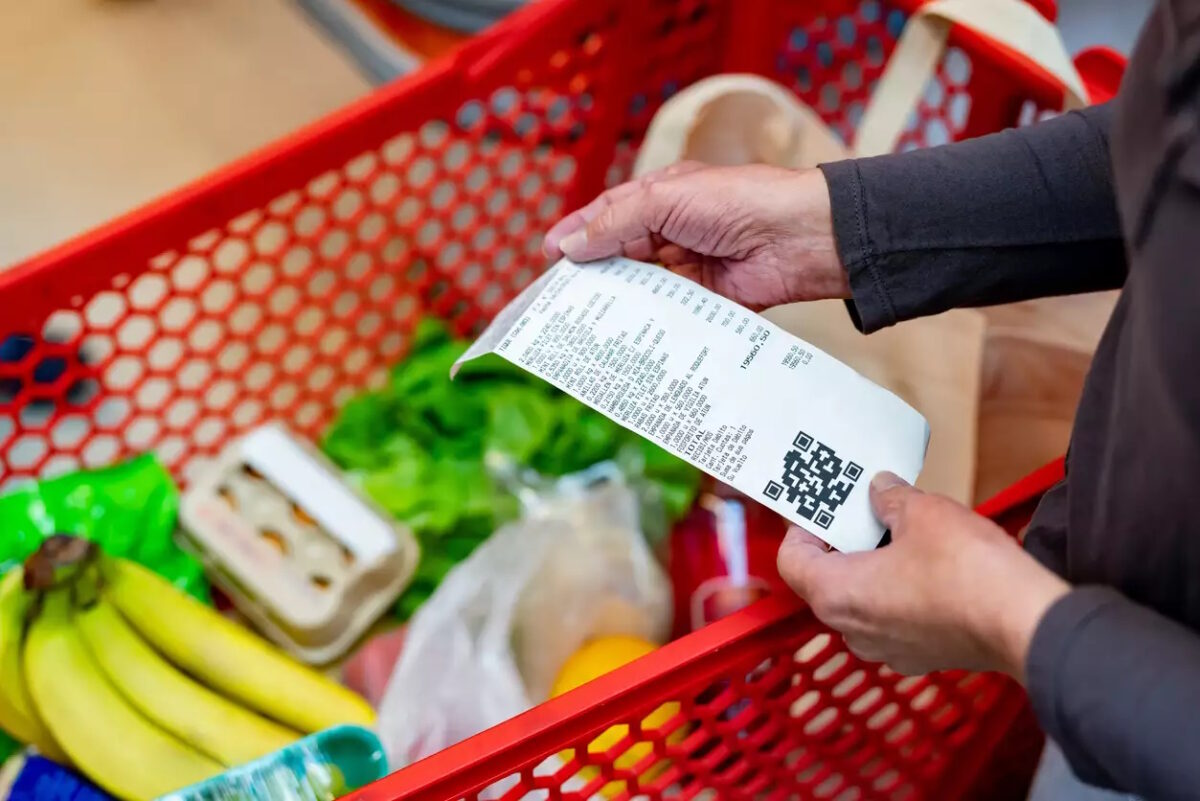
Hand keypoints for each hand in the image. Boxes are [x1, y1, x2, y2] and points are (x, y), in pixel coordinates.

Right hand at [543, 162, 848, 309]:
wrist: (798, 237)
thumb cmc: (737, 201)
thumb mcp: (665, 200)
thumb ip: (615, 223)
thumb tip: (569, 245)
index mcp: (661, 197)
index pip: (608, 215)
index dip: (577, 233)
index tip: (547, 256)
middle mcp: (672, 231)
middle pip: (619, 254)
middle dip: (591, 272)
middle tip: (558, 297)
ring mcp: (688, 267)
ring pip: (640, 287)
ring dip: (616, 300)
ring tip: (581, 320)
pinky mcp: (706, 300)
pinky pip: (668, 313)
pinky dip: (647, 322)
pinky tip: (623, 335)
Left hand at [776, 472, 1069, 678]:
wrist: (1027, 623)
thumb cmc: (966, 569)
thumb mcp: (922, 512)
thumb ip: (890, 498)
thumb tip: (879, 488)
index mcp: (836, 595)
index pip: (792, 561)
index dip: (802, 527)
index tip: (821, 506)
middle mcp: (853, 631)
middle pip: (826, 580)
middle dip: (843, 542)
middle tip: (863, 509)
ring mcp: (887, 649)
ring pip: (862, 600)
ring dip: (873, 566)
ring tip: (900, 531)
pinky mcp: (921, 656)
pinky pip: (895, 618)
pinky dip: (900, 591)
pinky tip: (929, 564)